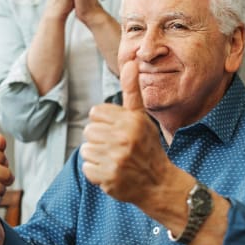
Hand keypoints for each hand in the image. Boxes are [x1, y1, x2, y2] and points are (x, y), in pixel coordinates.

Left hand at [81, 61, 170, 204]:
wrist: (158, 183)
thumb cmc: (147, 146)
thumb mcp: (141, 117)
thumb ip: (132, 91)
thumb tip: (131, 61)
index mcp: (131, 121)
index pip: (95, 112)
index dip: (105, 122)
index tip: (118, 131)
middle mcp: (124, 139)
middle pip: (88, 131)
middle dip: (99, 139)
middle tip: (117, 148)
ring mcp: (116, 160)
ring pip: (86, 149)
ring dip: (97, 156)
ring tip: (115, 160)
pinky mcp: (108, 178)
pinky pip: (87, 168)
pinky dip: (97, 172)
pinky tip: (112, 172)